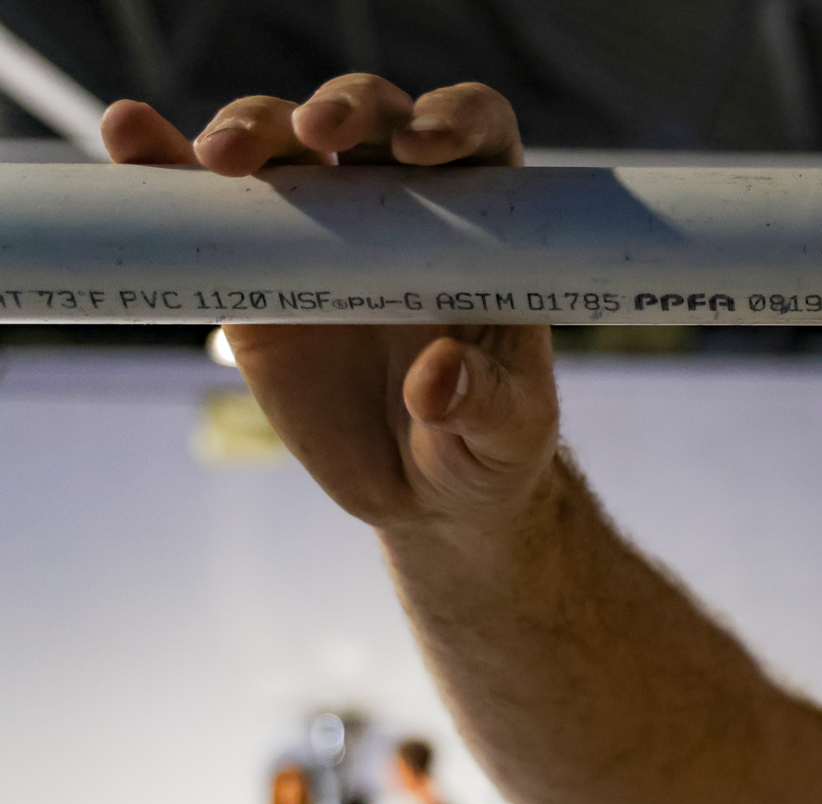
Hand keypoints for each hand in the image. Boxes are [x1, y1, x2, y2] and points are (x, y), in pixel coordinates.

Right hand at [101, 77, 558, 530]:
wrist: (420, 490)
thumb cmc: (486, 447)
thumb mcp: (503, 434)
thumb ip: (482, 403)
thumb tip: (437, 380)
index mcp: (477, 224)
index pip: (474, 132)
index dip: (453, 119)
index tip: (423, 149)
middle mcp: (400, 205)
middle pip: (369, 116)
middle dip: (343, 108)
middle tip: (316, 135)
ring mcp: (322, 229)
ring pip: (284, 142)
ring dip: (251, 127)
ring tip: (218, 158)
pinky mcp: (255, 269)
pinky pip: (206, 203)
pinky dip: (164, 161)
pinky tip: (131, 136)